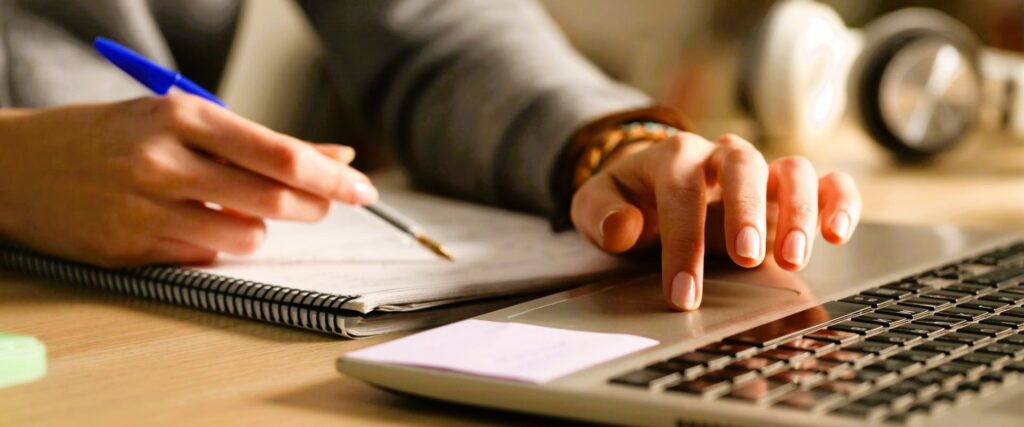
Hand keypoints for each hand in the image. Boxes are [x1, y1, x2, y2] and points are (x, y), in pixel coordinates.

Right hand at [0, 93, 376, 266]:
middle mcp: (163, 161)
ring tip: (237, 210)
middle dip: (314, 206)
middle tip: (326, 204)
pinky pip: (205, 258)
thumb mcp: (181, 120)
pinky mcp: (130, 249)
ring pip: (246, 236)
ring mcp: (144, 209)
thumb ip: (257, 142)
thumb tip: (333, 159)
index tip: (362, 188)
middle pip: (272, 198)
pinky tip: (193, 225)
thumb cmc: (111, 136)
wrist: (19, 166)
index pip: (278, 153)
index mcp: (182, 116)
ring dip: (258, 229)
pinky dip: (216, 245)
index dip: (330, 176)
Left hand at [570, 132, 860, 310]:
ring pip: (793, 170)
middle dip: (747, 211)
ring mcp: (761, 171)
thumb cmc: (629, 201)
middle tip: (745, 256)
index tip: (684, 292)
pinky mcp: (789, 190)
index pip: (681, 191)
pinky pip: (827, 182)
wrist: (652, 188)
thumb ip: (600, 213)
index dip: (683, 242)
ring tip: (793, 258)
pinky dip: (839, 202)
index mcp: (673, 155)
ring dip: (798, 211)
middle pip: (743, 166)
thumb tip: (623, 227)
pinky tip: (838, 233)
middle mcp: (722, 156)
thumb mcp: (595, 204)